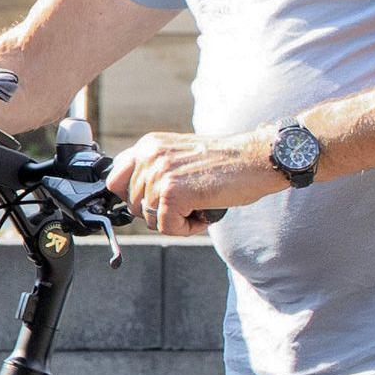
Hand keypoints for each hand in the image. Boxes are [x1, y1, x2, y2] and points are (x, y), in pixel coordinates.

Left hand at [107, 130, 285, 235]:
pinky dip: (187, 228)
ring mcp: (159, 173)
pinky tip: (204, 212)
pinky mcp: (173, 192)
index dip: (134, 198)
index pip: (115, 180)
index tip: (155, 202)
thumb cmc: (228, 162)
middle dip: (161, 212)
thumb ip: (155, 170)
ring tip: (200, 204)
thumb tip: (134, 200)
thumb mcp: (181, 157)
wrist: (259, 158)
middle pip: (133, 205)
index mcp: (149, 145)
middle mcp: (149, 156)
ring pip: (151, 219)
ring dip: (177, 220)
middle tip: (189, 203)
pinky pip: (167, 227)